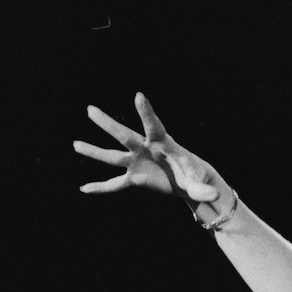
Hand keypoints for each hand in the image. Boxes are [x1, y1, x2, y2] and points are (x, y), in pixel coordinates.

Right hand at [73, 92, 219, 203]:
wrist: (190, 181)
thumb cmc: (197, 176)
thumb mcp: (201, 182)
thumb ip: (206, 188)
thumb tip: (217, 196)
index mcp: (164, 144)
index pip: (154, 125)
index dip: (146, 112)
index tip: (139, 95)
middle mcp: (146, 149)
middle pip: (124, 135)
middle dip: (108, 124)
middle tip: (90, 110)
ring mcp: (137, 163)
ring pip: (113, 157)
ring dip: (94, 152)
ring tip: (75, 144)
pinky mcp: (135, 178)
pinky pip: (114, 184)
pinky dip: (100, 188)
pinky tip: (84, 189)